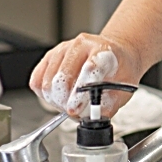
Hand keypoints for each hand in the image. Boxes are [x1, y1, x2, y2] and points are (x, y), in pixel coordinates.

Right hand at [29, 32, 144, 118]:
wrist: (115, 52)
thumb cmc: (119, 69)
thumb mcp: (125, 87)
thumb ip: (110, 104)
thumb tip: (94, 117)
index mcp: (103, 49)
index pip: (89, 69)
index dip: (80, 93)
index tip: (75, 110)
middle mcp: (81, 45)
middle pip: (62, 78)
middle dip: (65, 103)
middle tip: (74, 111)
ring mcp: (63, 49)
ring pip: (47, 82)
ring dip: (55, 101)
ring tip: (69, 103)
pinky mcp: (49, 56)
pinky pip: (36, 81)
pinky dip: (44, 95)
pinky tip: (58, 96)